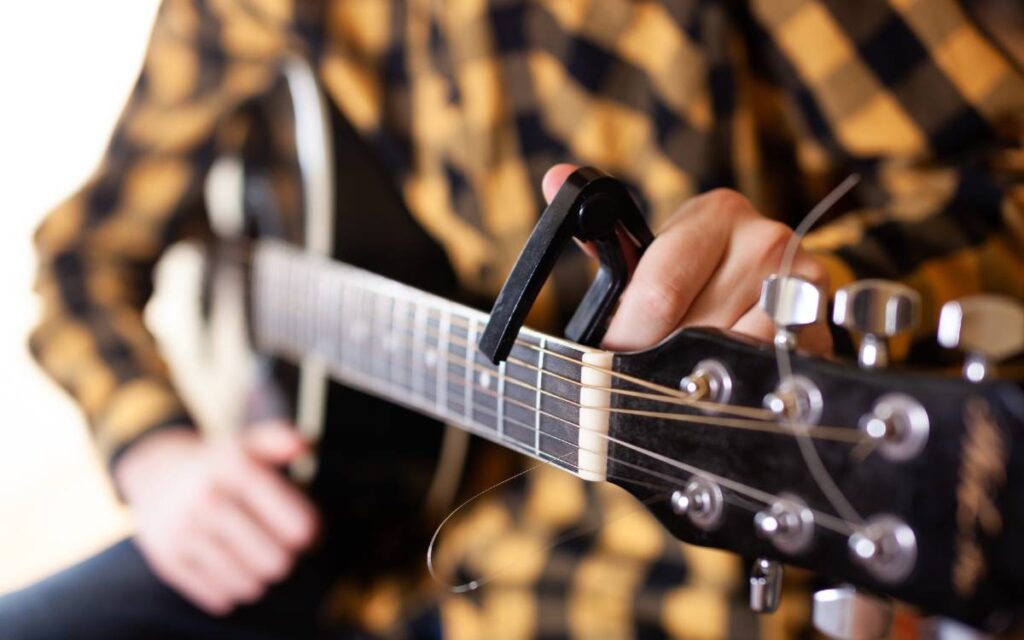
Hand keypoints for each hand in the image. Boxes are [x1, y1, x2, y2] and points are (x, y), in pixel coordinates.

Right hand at [114, 422, 318, 614]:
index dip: (310, 533)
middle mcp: (206, 499)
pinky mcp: (167, 560)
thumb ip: (280, 441)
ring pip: (248, 585)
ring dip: (259, 577)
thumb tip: (306, 446)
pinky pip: (219, 598)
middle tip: (280, 547)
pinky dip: (230, 589)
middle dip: (285, 558)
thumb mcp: (247, 444)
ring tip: (255, 557)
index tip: (308, 531)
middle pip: (276, 561)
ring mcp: (183, 532)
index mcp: (234, 468)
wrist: (154, 473)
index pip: (295, 524)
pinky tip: (228, 568)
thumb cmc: (219, 464)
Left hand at [542, 164, 831, 353]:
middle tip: (647, 379)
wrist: (769, 301)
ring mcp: (804, 283)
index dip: (628, 338)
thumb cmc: (696, 282)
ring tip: (693, 372)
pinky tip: (729, 379)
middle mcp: (766, 239)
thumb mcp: (650, 260)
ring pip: (733, 356)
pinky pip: (771, 371)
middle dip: (663, 364)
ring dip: (705, 377)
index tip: (608, 365)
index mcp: (716, 213)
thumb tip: (553, 176)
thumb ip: (604, 237)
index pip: (660, 291)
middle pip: (695, 331)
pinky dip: (743, 386)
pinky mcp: (825, 327)